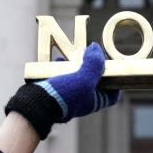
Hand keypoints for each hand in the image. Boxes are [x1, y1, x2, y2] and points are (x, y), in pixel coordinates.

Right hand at [5, 41, 119, 140]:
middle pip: (95, 81)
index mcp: (94, 101)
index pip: (112, 93)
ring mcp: (70, 94)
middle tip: (91, 55)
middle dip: (93, 67)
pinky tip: (58, 60)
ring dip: (77, 64)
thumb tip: (96, 48)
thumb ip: (94, 64)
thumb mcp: (84, 79)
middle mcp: (83, 99)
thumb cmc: (64, 96)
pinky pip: (63, 76)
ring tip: (74, 55)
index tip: (114, 67)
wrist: (36, 104)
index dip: (116, 80)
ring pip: (78, 76)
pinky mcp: (57, 89)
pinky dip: (62, 67)